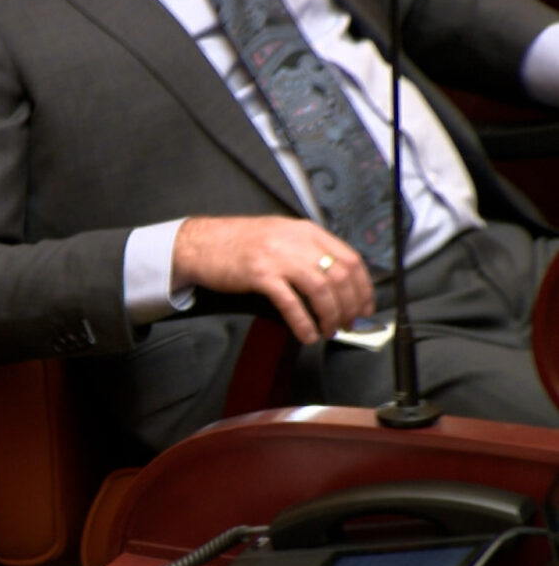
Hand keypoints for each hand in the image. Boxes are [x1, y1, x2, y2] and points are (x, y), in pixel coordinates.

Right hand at [172, 216, 374, 343]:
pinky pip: (291, 303)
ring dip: (330, 316)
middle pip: (340, 277)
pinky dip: (303, 322)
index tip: (365, 307)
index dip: (364, 288)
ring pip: (321, 290)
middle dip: (350, 306)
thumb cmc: (238, 243)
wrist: (201, 243)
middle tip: (348, 324)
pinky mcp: (260, 275)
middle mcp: (297, 242)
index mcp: (307, 231)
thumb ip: (307, 251)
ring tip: (328, 330)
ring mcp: (278, 257)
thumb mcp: (281, 236)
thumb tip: (333, 281)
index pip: (351, 259)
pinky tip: (306, 334)